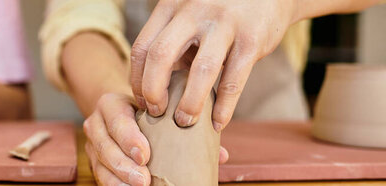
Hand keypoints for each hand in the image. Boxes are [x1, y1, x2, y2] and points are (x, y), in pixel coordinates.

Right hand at [83, 93, 229, 184]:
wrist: (120, 116)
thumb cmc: (146, 114)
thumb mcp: (160, 111)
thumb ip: (184, 126)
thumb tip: (221, 154)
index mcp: (112, 104)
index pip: (117, 118)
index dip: (129, 138)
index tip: (146, 155)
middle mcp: (97, 122)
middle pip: (105, 145)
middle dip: (123, 164)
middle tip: (144, 179)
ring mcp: (92, 144)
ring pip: (100, 164)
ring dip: (119, 179)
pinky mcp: (93, 162)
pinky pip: (100, 176)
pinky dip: (114, 185)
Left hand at [130, 0, 295, 129]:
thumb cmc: (219, 13)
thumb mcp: (189, 17)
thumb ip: (172, 44)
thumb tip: (152, 90)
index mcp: (171, 7)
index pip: (142, 47)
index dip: (137, 80)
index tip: (143, 101)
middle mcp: (193, 12)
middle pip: (160, 56)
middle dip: (153, 91)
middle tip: (157, 112)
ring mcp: (223, 25)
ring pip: (200, 71)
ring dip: (189, 104)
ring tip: (185, 122)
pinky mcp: (251, 40)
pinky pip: (233, 81)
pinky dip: (223, 108)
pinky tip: (217, 123)